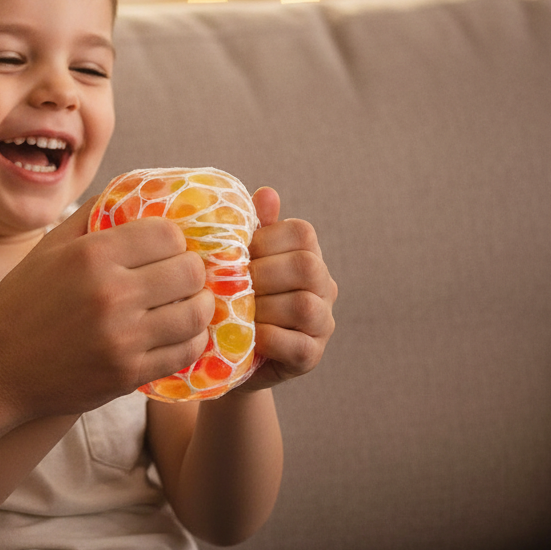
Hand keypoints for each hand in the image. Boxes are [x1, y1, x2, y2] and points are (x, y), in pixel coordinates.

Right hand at [0, 201, 211, 441]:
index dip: (175, 238)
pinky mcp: (127, 374)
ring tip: (191, 301)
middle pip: (189, 272)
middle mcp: (111, 294)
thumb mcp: (48, 248)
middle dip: (192, 269)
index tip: (170, 246)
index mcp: (92, 255)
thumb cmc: (21, 302)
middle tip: (184, 274)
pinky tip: (182, 332)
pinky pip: (183, 353)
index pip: (167, 234)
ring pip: (194, 314)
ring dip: (199, 305)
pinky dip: (191, 340)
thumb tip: (129, 194)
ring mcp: (122, 338)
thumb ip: (90, 216)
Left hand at [244, 187, 336, 389]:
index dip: (266, 240)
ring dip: (263, 307)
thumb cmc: (236, 293)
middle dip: (263, 273)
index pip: (302, 233)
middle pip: (306, 267)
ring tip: (238, 310)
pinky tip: (248, 335)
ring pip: (304, 306)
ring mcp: (322, 323)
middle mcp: (324, 286)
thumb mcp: (241, 258)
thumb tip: (267, 193)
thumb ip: (254, 227)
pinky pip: (297, 345)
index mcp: (308, 255)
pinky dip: (268, 338)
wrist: (227, 350)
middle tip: (232, 283)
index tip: (238, 253)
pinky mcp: (311, 356)